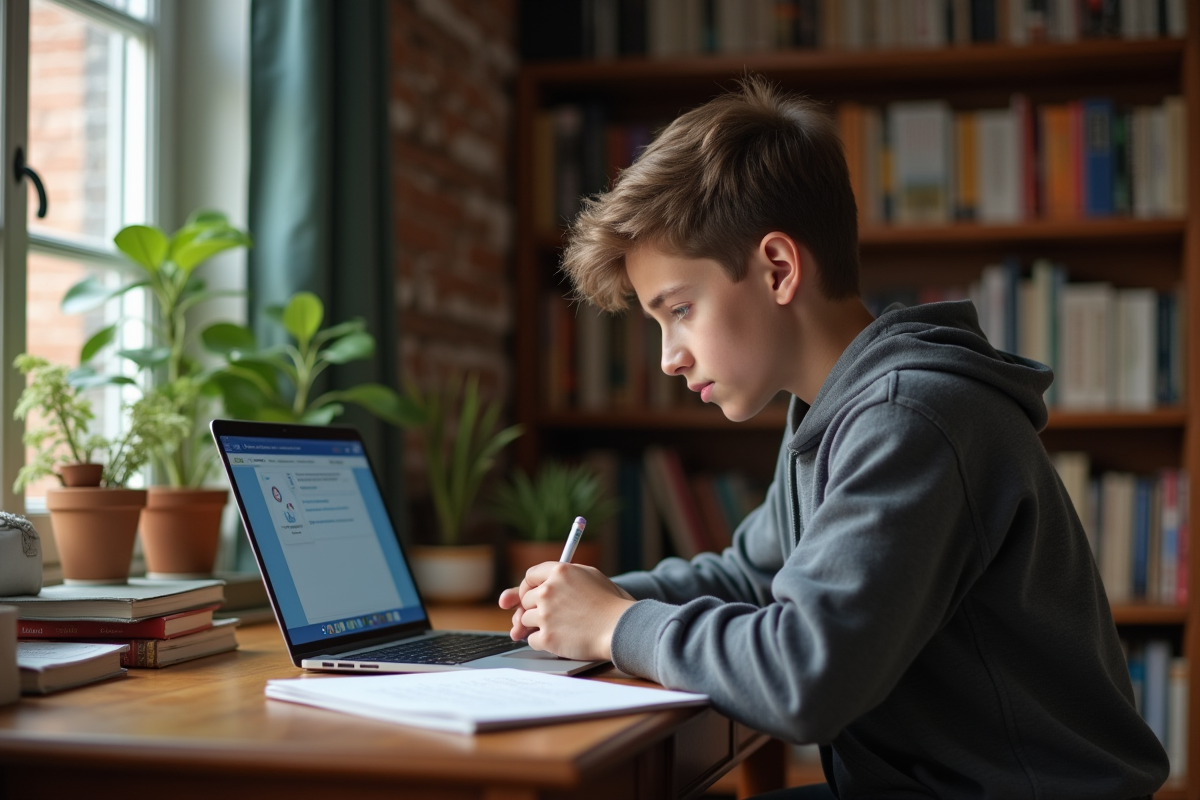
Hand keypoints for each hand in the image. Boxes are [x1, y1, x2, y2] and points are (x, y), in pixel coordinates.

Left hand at [498, 562, 634, 660]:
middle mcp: (548, 590)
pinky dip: (542, 642)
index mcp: (559, 572)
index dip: (529, 586)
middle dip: (535, 607)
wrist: (621, 628)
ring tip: (560, 627)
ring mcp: (545, 614)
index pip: (530, 575)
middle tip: (550, 615)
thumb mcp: (591, 576)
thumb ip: (566, 575)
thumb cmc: (611, 604)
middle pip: (526, 599)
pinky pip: (532, 639)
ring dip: (538, 625)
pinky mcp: (546, 637)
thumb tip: (550, 579)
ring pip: (526, 620)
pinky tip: (559, 639)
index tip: (532, 594)